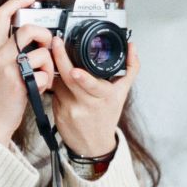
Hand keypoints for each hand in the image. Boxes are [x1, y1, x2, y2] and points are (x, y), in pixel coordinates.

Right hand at [0, 0, 54, 145]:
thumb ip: (12, 52)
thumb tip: (36, 40)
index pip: (0, 15)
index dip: (16, 1)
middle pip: (27, 29)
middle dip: (44, 35)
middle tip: (47, 45)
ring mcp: (8, 69)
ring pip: (40, 54)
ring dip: (49, 65)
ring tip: (43, 76)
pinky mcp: (18, 84)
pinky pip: (43, 75)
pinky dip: (47, 82)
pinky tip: (39, 88)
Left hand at [50, 37, 139, 157]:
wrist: (93, 144)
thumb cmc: (106, 116)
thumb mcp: (122, 93)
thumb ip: (130, 68)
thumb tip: (132, 47)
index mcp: (105, 97)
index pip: (93, 86)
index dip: (84, 78)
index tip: (75, 71)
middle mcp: (87, 104)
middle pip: (70, 79)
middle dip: (60, 58)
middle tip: (56, 42)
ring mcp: (70, 109)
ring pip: (59, 82)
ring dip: (56, 69)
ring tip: (59, 62)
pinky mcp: (57, 112)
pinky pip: (53, 91)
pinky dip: (55, 83)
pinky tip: (60, 83)